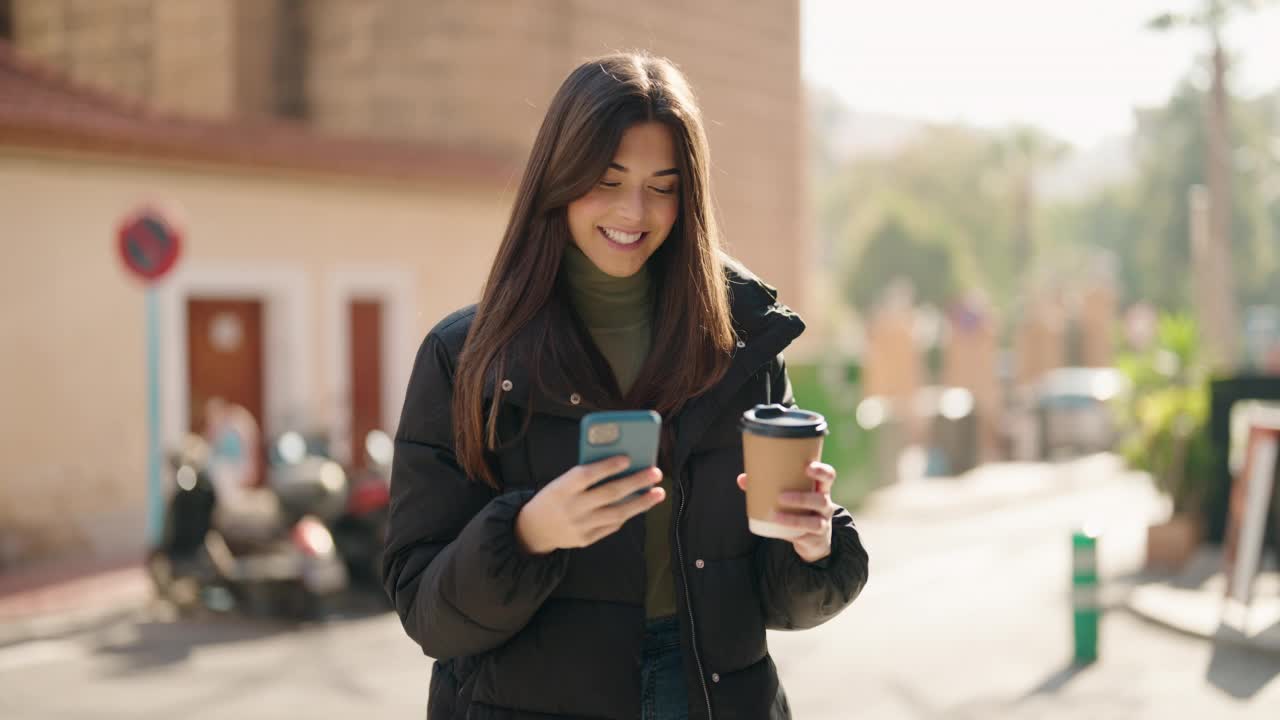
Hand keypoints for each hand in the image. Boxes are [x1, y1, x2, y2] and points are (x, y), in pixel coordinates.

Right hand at [516, 456, 664, 554]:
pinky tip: (638, 504)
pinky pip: (612, 526)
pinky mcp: (586, 540)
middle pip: (609, 494)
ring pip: (617, 514)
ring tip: (658, 493)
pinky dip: (626, 514)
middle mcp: (572, 508)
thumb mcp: (561, 482)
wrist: (533, 530)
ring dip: (641, 503)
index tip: (628, 457)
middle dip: (636, 482)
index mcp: (562, 488)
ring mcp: (580, 526)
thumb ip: (586, 475)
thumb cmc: (554, 497)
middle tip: (655, 473)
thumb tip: (621, 465)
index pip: (587, 475)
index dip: (607, 466)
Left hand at [736, 462, 836, 563]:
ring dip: (794, 518)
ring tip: (775, 514)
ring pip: (815, 521)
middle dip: (802, 497)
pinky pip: (806, 535)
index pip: (828, 476)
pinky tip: (778, 526)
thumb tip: (742, 479)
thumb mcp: (789, 496)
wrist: (812, 538)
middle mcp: (825, 505)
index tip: (807, 466)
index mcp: (819, 489)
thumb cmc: (798, 508)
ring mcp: (822, 522)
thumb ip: (767, 486)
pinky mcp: (815, 538)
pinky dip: (791, 530)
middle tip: (780, 496)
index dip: (821, 471)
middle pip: (821, 499)